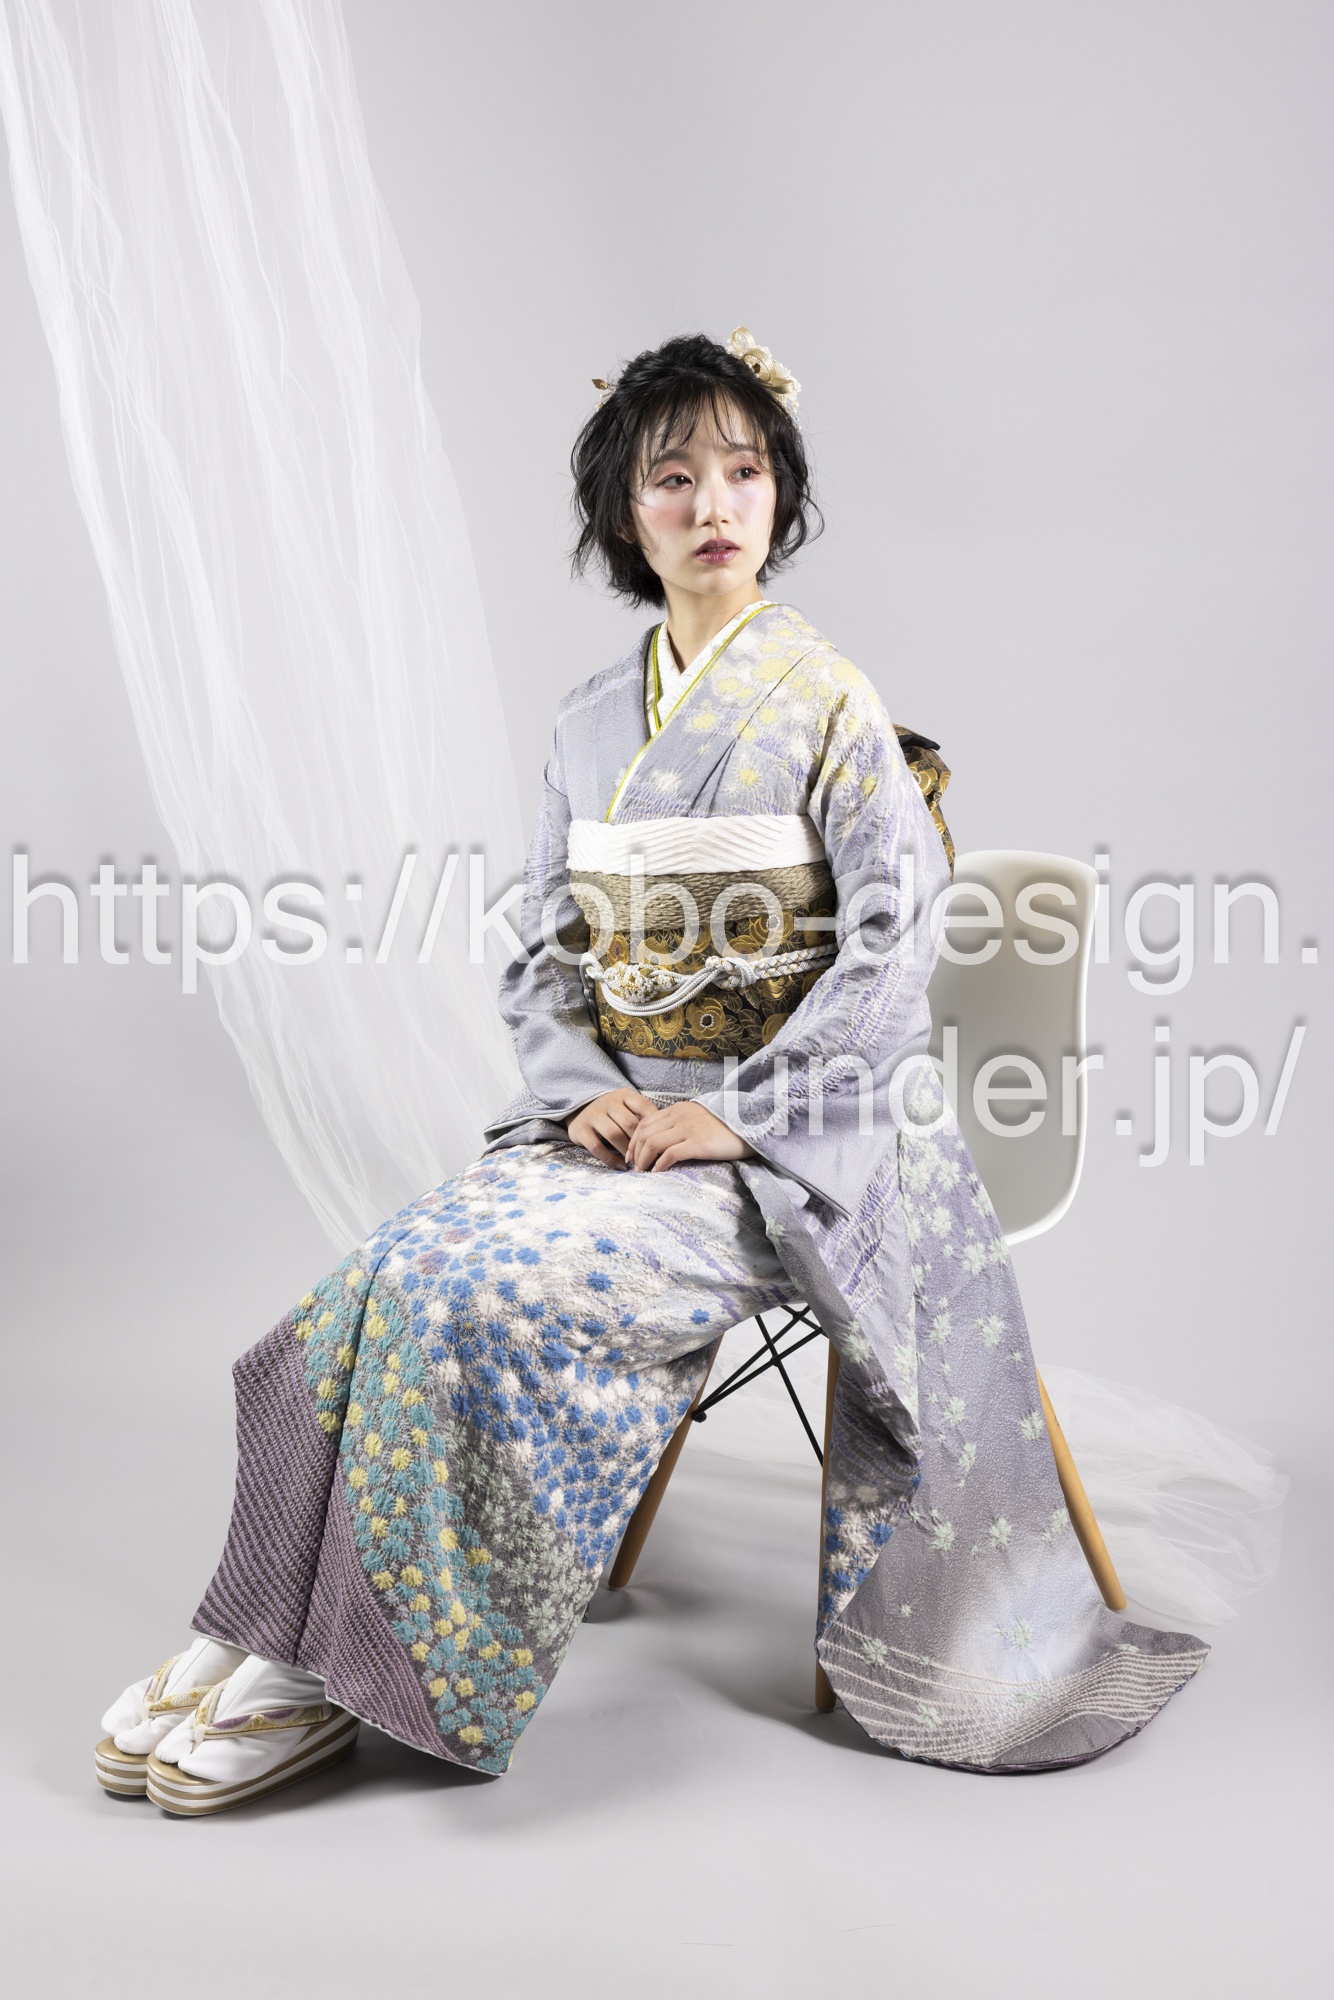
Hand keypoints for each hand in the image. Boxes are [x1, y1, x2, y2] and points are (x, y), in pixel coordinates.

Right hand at [566, 1087, 657, 1167]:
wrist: (581, 1113)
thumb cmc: (613, 1114)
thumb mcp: (628, 1108)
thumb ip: (643, 1117)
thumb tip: (663, 1136)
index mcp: (624, 1095)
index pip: (644, 1107)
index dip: (655, 1125)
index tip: (661, 1140)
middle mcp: (608, 1102)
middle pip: (629, 1123)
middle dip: (641, 1142)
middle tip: (649, 1156)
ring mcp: (593, 1115)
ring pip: (614, 1134)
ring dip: (627, 1151)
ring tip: (636, 1162)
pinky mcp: (581, 1130)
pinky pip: (597, 1147)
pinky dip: (611, 1159)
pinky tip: (621, 1166)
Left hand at [625, 1099, 755, 1173]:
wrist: (752, 1126)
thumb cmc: (727, 1127)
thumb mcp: (699, 1118)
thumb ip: (681, 1124)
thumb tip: (663, 1142)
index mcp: (679, 1108)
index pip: (645, 1122)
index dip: (634, 1140)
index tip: (631, 1155)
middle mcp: (680, 1115)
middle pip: (644, 1133)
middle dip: (635, 1152)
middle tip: (634, 1168)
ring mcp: (689, 1128)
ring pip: (652, 1143)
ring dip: (643, 1160)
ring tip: (643, 1173)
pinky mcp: (698, 1143)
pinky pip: (670, 1154)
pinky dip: (659, 1165)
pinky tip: (657, 1173)